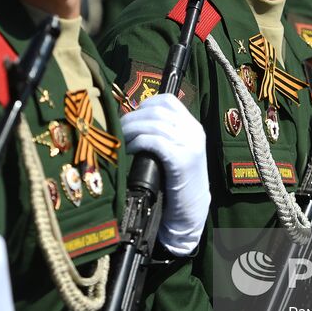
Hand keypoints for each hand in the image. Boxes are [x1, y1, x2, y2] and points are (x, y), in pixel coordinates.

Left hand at [121, 94, 210, 255]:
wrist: (191, 210)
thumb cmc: (176, 182)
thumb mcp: (174, 152)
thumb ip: (163, 135)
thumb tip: (132, 121)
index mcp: (192, 126)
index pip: (168, 100)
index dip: (145, 104)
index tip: (132, 116)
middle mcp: (193, 131)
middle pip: (157, 110)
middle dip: (133, 117)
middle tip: (118, 129)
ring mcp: (189, 145)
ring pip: (154, 124)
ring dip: (132, 130)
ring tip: (121, 140)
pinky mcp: (181, 160)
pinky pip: (155, 141)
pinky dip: (138, 142)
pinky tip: (130, 150)